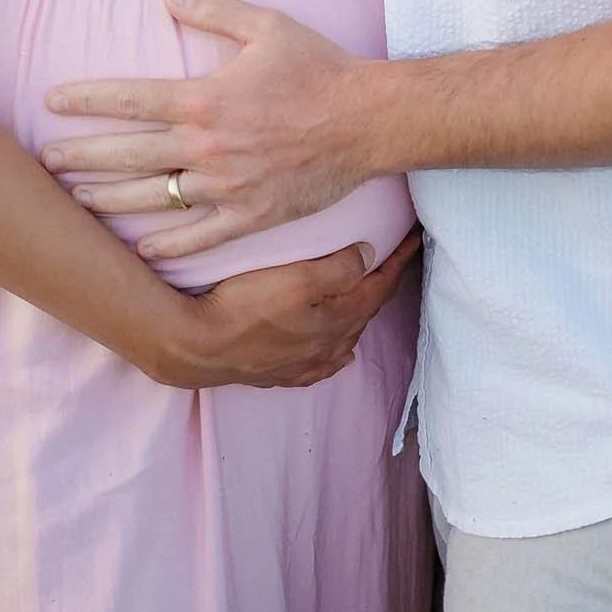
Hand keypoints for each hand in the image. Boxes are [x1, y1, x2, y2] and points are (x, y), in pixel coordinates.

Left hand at [44, 0, 380, 258]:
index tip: (52, 101)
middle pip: (129, 155)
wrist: (369, 121)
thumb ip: (214, 8)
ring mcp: (227, 187)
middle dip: (82, 157)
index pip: (130, 99)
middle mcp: (208, 147)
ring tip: (77, 200)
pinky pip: (199, 236)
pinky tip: (142, 249)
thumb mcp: (266, 25)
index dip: (87, 100)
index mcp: (206, 98)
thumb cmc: (318, 68)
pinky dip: (168, 244)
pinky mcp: (250, 216)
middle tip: (46, 162)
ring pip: (154, 199)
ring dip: (110, 200)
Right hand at [147, 230, 420, 389]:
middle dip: (381, 284)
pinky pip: (322, 364)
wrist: (197, 345)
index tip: (414, 238)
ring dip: (360, 314)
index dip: (398, 261)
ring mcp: (304, 363)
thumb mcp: (295, 277)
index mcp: (337, 319)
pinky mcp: (281, 373)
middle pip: (365, 311)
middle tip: (393, 259)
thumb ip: (338, 268)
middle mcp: (328, 345)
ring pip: (346, 337)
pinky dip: (336, 353)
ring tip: (366, 295)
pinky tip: (338, 354)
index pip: (378, 286)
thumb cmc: (244, 304)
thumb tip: (369, 256)